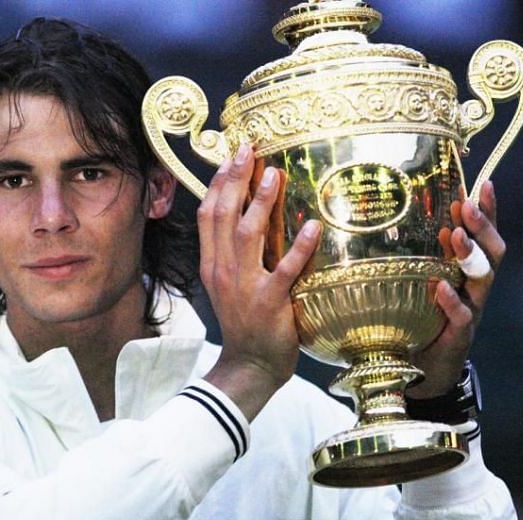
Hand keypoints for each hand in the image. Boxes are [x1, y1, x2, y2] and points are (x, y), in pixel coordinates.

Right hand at [201, 144, 320, 418]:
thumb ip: (233, 252)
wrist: (249, 365)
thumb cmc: (245, 322)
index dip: (218, 183)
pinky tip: (314, 226)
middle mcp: (223, 270)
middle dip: (234, 180)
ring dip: (260, 203)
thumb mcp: (228, 284)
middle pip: (223, 216)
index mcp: (212, 264)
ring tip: (274, 176)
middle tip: (250, 151)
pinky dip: (300, 247)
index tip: (232, 157)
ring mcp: (245, 286)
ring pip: (247, 235)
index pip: (208, 216)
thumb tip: (248, 215)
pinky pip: (285, 269)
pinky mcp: (270, 302)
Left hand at [407, 181, 503, 398]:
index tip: (484, 184)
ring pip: (483, 279)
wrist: (421, 370)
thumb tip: (389, 218)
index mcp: (464, 271)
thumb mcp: (416, 283)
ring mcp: (470, 311)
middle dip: (482, 227)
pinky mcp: (458, 335)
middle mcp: (473, 288)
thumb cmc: (416, 319)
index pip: (483, 237)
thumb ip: (412, 256)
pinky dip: (451, 300)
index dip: (488, 212)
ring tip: (456, 236)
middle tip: (465, 206)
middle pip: (492, 252)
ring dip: (469, 255)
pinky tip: (440, 287)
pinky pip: (462, 316)